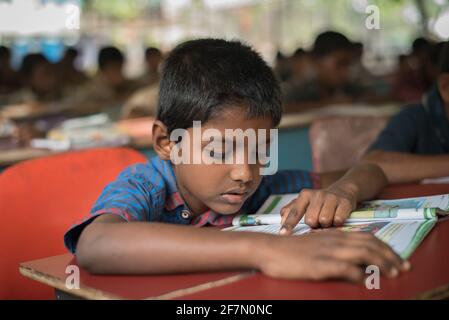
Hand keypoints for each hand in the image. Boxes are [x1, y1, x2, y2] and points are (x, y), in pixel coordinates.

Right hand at [254, 230, 409, 281]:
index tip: (398, 259)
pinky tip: (366, 281)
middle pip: (371, 244)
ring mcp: (328, 251)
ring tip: (394, 274)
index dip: (386, 248)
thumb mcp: (316, 244)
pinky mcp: (319, 264)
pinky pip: (345, 268)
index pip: (368, 237)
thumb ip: (334, 247)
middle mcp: (335, 240)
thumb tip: (353, 260)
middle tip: (404, 267)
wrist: (269, 249)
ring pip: (364, 253)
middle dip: (391, 256)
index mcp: (334, 235)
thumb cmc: (291, 249)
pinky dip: (360, 274)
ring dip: (383, 263)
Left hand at [280, 186, 356, 234]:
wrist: (342, 191)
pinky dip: (337, 223)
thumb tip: (282, 220)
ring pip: (324, 221)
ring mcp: (331, 197)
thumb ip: (291, 210)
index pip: (294, 212)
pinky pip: (338, 220)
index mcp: (305, 195)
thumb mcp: (304, 202)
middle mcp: (317, 194)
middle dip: (314, 224)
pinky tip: (337, 218)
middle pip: (311, 220)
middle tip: (318, 220)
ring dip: (326, 224)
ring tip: (328, 219)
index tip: (283, 234)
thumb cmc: (319, 201)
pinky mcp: (344, 202)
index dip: (288, 224)